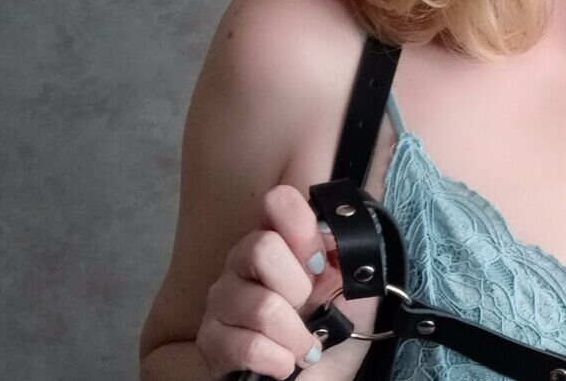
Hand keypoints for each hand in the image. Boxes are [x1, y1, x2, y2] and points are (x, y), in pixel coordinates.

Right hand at [196, 184, 343, 377]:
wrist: (322, 377)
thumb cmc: (336, 327)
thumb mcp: (354, 282)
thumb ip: (345, 247)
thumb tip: (336, 228)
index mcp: (278, 239)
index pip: (279, 202)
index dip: (303, 230)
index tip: (319, 264)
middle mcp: (242, 261)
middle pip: (261, 249)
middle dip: (298, 289)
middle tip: (308, 310)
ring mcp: (222, 300)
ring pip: (261, 306)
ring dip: (295, 336)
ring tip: (303, 347)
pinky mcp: (211, 340)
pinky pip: (248, 345)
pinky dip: (278, 360)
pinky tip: (283, 365)